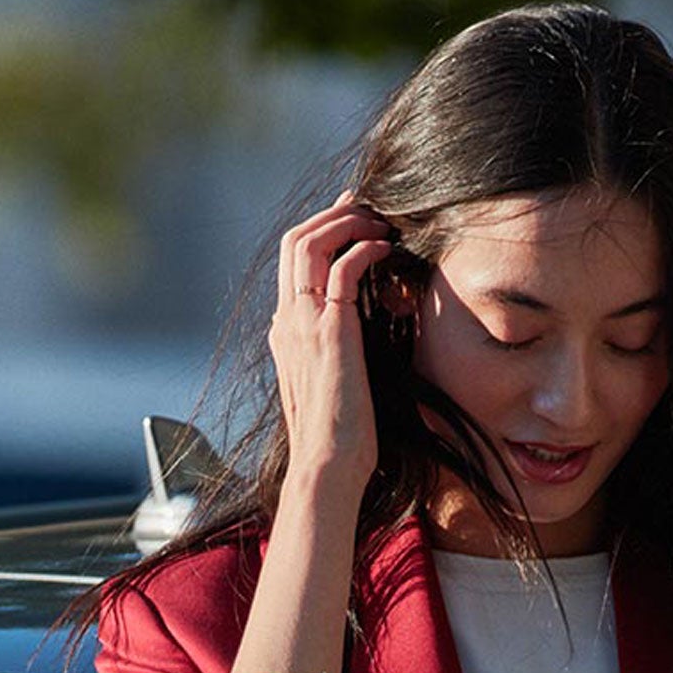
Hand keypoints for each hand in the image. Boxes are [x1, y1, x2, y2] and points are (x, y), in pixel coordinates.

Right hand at [272, 191, 397, 489]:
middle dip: (332, 215)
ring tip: (379, 223)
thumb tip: (360, 332)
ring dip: (347, 223)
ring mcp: (303, 324)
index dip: (322, 230)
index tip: (353, 217)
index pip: (292, 261)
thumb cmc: (340, 436)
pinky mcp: (329, 331)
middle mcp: (287, 320)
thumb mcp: (335, 382)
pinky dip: (364, 249)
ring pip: (309, 243)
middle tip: (368, 207)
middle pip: (294, 240)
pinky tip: (386, 250)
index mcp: (286, 330)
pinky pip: (342, 268)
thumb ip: (338, 350)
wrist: (327, 465)